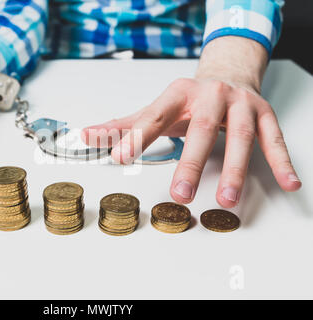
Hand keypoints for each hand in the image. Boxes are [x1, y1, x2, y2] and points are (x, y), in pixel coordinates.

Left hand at [82, 78, 300, 207]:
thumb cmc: (189, 99)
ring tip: (227, 199)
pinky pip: (275, 140)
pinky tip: (288, 183)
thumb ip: (125, 125)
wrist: (228, 74)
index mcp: (179, 94)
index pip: (155, 115)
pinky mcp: (264, 114)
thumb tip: (87, 135)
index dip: (137, 136)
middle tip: (180, 193)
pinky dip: (282, 162)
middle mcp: (212, 95)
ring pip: (241, 136)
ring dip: (236, 169)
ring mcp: (241, 104)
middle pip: (203, 129)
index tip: (119, 156)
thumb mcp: (157, 109)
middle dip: (192, 162)